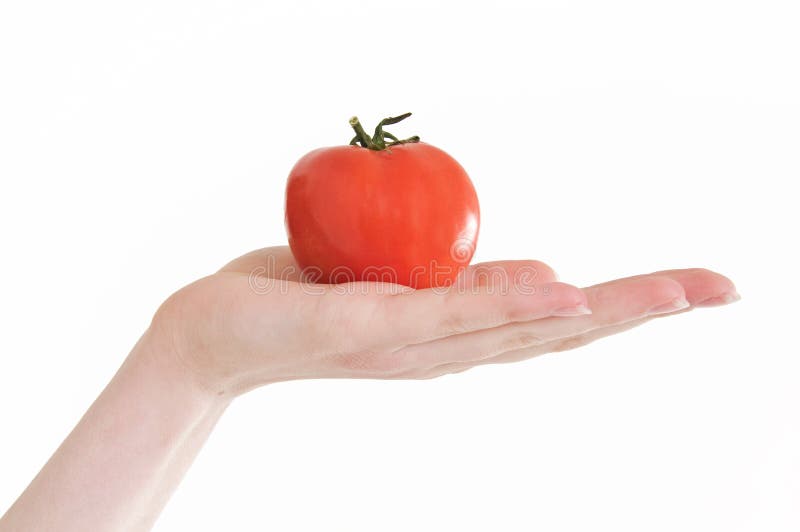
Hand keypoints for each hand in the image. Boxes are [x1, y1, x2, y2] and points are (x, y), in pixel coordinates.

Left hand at [150, 246, 738, 396]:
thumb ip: (468, 284)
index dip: (632, 305)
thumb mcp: (403, 285)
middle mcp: (452, 350)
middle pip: (563, 328)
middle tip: (724, 289)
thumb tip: (545, 268)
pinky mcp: (374, 330)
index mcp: (461, 333)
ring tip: (675, 292)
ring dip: (602, 307)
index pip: (561, 319)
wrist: (220, 333)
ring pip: (523, 325)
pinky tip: (566, 291)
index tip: (697, 289)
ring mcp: (418, 346)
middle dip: (646, 308)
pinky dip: (513, 304)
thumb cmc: (310, 298)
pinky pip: (451, 315)